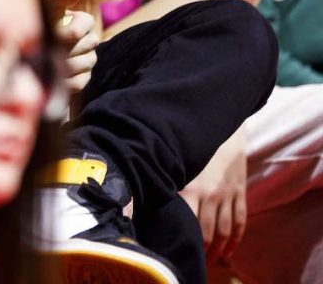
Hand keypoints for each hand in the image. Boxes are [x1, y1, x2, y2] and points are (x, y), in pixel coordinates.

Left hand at [47, 0, 99, 92]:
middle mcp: (93, 39)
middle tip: (40, 53)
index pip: (76, 32)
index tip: (43, 38)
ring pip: (81, 65)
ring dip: (61, 66)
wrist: (33, 43)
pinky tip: (51, 79)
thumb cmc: (40, 20)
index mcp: (86, 20)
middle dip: (59, 51)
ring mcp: (91, 59)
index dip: (58, 36)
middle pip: (79, 49)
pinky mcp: (86, 76)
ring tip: (44, 64)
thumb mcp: (46, 8)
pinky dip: (65, 82)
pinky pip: (80, 82)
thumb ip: (59, 0)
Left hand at [180, 126, 247, 263]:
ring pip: (225, 231)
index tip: (178, 249)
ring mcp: (228, 194)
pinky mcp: (240, 192)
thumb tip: (150, 202)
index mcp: (191, 187)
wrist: (221, 130)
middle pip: (207, 231)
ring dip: (218, 250)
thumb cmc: (190, 147)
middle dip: (202, 250)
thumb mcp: (176, 164)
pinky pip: (240, 221)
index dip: (186, 240)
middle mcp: (211, 193)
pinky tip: (229, 251)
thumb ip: (168, 184)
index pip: (188, 222)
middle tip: (195, 261)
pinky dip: (235, 239)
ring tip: (211, 261)